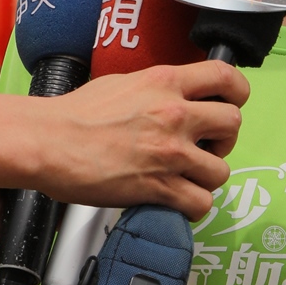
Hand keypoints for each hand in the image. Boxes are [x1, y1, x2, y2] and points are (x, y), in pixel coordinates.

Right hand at [25, 62, 246, 216]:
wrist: (48, 142)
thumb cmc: (75, 114)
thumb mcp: (123, 82)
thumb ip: (157, 87)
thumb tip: (176, 95)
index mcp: (165, 82)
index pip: (226, 78)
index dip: (237, 92)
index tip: (231, 103)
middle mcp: (174, 114)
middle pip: (233, 123)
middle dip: (224, 138)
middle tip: (206, 145)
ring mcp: (170, 152)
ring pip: (221, 170)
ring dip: (207, 177)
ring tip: (187, 177)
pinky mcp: (159, 187)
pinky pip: (200, 203)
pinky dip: (192, 206)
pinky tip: (177, 200)